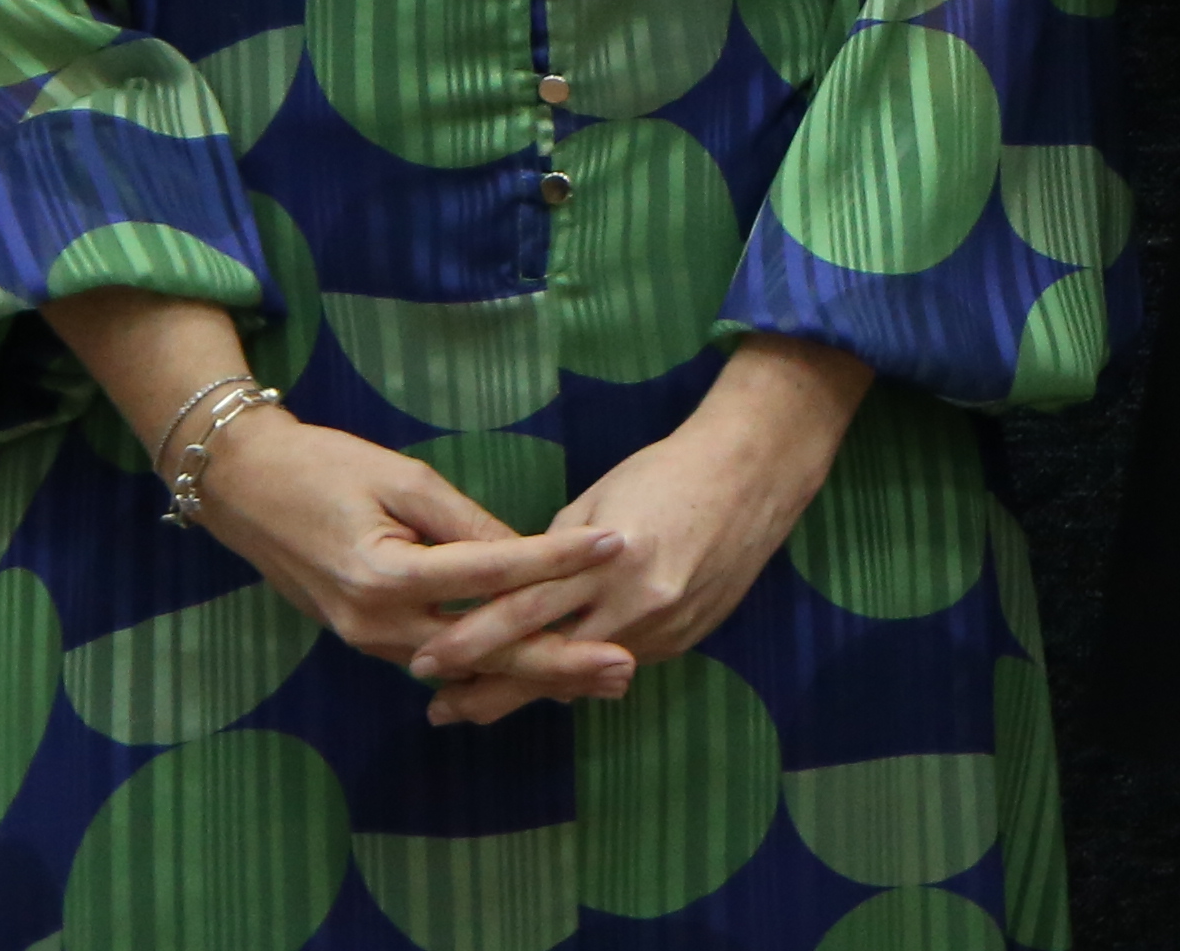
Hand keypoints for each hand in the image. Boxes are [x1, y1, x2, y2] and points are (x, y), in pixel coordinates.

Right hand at [190, 410, 626, 695]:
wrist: (244, 491)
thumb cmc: (323, 469)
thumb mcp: (405, 479)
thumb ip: (468, 523)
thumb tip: (527, 552)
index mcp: (386, 575)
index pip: (493, 573)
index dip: (559, 559)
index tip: (618, 545)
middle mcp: (377, 622)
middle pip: (484, 648)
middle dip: (559, 661)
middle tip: (625, 664)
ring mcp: (368, 639)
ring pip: (464, 663)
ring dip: (531, 670)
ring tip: (599, 673)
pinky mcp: (367, 637)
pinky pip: (440, 656)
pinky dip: (489, 662)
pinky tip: (537, 664)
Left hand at [399, 337, 871, 725]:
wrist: (755, 474)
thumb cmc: (667, 472)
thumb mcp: (598, 501)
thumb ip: (555, 554)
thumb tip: (518, 593)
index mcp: (608, 557)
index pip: (523, 610)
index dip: (469, 640)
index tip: (424, 660)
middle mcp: (636, 600)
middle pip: (547, 659)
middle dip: (487, 688)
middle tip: (437, 708)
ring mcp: (664, 626)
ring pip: (581, 673)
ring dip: (530, 687)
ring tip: (477, 705)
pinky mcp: (683, 639)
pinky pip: (618, 662)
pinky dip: (579, 672)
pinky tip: (548, 680)